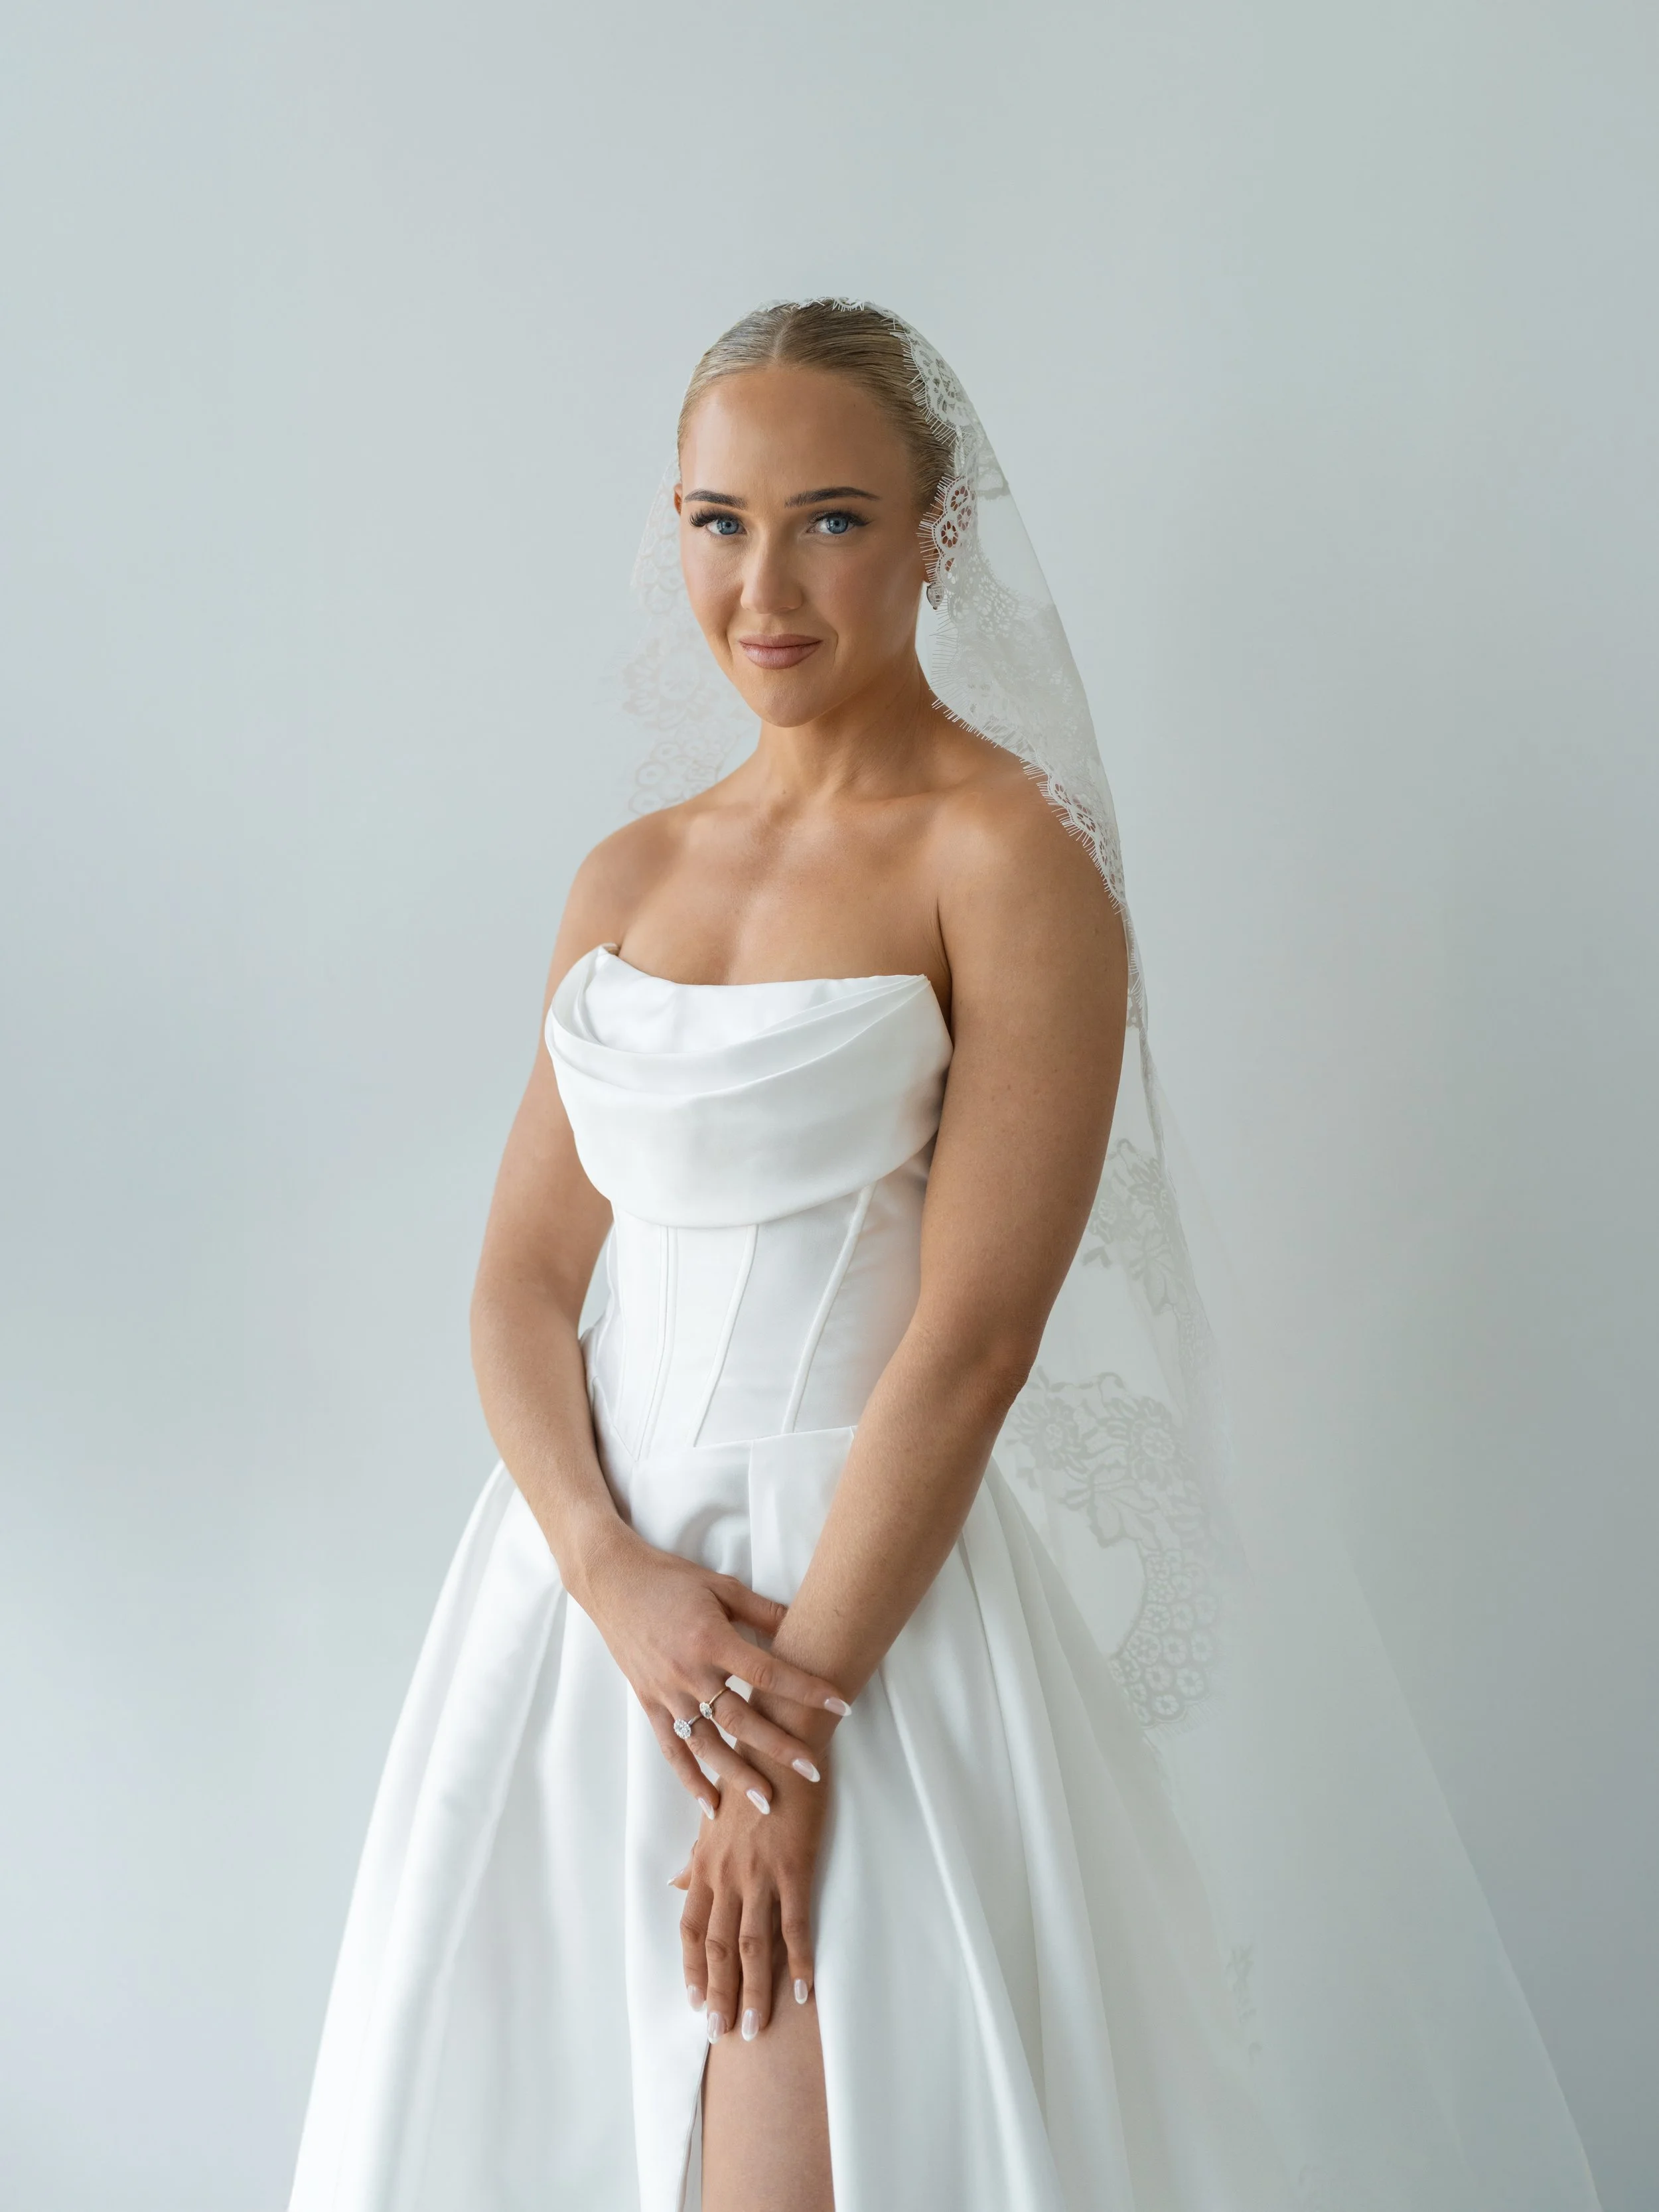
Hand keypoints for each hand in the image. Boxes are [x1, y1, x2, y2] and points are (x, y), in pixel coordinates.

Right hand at [576, 1524, 850, 1815]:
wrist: (613, 1582)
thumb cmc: (671, 1579)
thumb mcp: (721, 1586)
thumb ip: (762, 1611)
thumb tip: (803, 1624)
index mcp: (711, 1639)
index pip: (767, 1673)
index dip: (805, 1690)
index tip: (839, 1706)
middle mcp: (689, 1672)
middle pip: (740, 1718)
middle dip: (778, 1747)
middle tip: (812, 1769)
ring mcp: (667, 1692)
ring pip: (707, 1743)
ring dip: (737, 1774)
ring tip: (767, 1801)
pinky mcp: (649, 1703)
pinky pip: (671, 1748)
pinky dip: (690, 1779)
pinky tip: (712, 1804)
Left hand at [672, 1750, 827, 2042]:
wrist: (780, 1742)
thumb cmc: (749, 1778)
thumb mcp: (713, 1816)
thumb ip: (698, 1855)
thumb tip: (675, 1881)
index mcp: (707, 1863)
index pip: (691, 1928)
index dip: (693, 1968)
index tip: (696, 2004)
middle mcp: (727, 1874)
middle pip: (719, 1947)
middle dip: (719, 1994)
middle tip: (721, 2035)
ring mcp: (760, 1874)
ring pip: (752, 1945)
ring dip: (753, 1991)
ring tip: (755, 2028)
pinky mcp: (794, 1868)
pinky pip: (795, 1925)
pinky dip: (800, 1961)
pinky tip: (805, 1991)